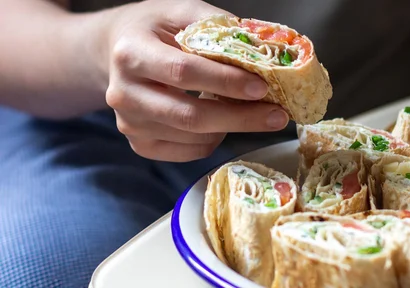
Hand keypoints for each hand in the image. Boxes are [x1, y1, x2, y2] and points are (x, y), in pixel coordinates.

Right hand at [105, 0, 288, 161]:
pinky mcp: (140, 144)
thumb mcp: (181, 12)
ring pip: (193, 137)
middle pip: (190, 115)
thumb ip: (218, 26)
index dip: (226, 82)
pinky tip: (221, 122)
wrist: (116, 52)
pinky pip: (188, 151)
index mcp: (132, 53)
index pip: (184, 71)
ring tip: (252, 112)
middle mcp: (123, 93)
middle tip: (277, 116)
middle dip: (240, 118)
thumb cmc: (154, 30)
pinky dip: (213, 140)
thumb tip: (263, 48)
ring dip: (231, 127)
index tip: (262, 88)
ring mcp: (129, 124)